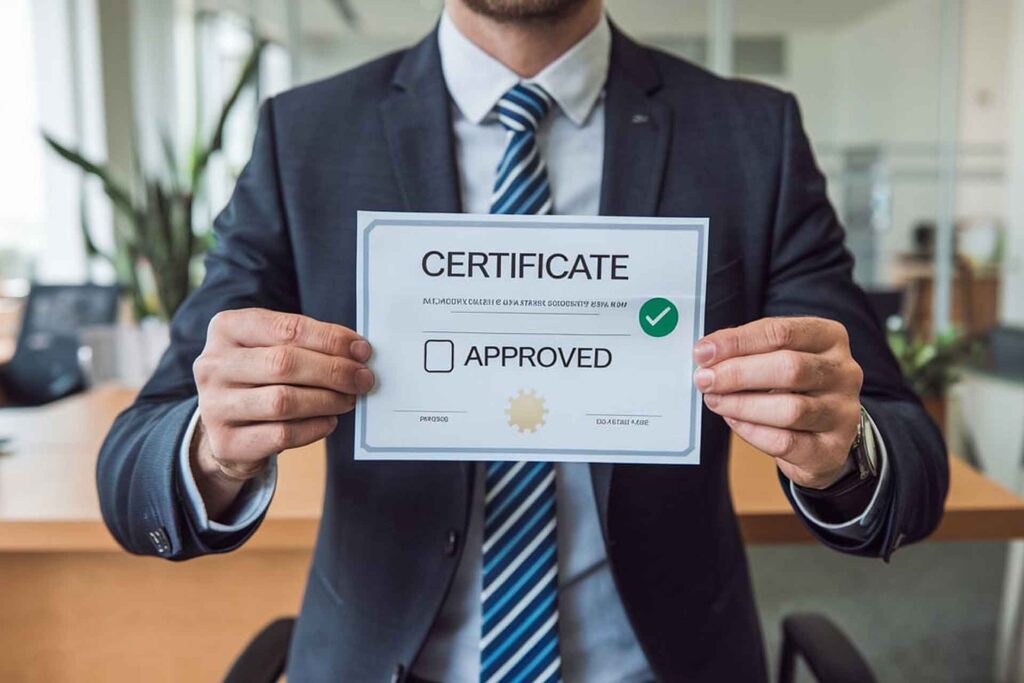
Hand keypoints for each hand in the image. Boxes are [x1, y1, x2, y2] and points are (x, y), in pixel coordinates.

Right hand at [190, 308, 374, 518]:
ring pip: (282, 401)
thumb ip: (309, 345)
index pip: (286, 328)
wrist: (227, 428)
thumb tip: (358, 351)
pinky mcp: (225, 442)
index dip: (330, 339)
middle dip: (333, 371)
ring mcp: (213, 405)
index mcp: (227, 328)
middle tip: (363, 379)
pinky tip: (329, 421)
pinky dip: (314, 428)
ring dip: (327, 400)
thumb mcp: (273, 349)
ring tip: (348, 400)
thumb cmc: (261, 379)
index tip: (362, 350)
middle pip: (284, 363)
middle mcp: (213, 364)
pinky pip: (281, 434)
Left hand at [694, 317, 862, 488]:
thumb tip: (706, 354)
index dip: (737, 342)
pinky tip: (734, 422)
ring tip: (715, 401)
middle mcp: (844, 373)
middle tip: (705, 380)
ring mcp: (843, 413)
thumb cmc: (794, 389)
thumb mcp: (777, 358)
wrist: (822, 437)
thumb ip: (746, 351)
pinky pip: (786, 442)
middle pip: (789, 368)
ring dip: (741, 405)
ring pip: (789, 409)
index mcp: (830, 338)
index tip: (703, 353)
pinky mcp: (832, 449)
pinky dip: (752, 432)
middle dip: (737, 374)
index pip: (782, 332)